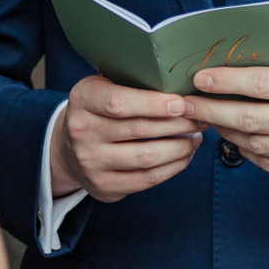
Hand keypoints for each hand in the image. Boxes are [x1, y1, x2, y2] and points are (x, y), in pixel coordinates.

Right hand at [50, 75, 205, 201]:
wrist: (69, 147)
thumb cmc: (98, 109)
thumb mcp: (103, 86)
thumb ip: (131, 83)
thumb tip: (180, 84)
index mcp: (82, 99)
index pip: (119, 103)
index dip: (154, 104)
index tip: (182, 103)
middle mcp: (82, 132)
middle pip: (139, 130)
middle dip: (177, 124)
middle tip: (200, 117)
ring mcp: (91, 162)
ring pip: (147, 158)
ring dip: (180, 148)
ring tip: (195, 137)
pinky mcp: (103, 186)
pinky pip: (147, 180)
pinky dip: (172, 168)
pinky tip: (184, 156)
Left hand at [181, 54, 268, 195]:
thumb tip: (241, 60)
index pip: (262, 83)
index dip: (226, 81)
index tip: (199, 78)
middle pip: (251, 118)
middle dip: (212, 109)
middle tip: (186, 103)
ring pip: (255, 144)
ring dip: (225, 131)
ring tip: (209, 118)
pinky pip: (267, 164)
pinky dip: (246, 151)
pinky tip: (235, 138)